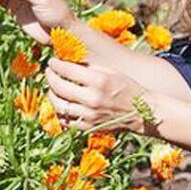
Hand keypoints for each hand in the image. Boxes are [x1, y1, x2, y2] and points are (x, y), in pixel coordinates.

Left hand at [44, 57, 160, 132]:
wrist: (141, 112)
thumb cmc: (126, 88)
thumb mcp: (111, 71)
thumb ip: (89, 68)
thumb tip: (67, 62)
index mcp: (99, 81)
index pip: (68, 70)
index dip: (56, 65)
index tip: (52, 62)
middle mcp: (92, 99)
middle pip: (59, 87)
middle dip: (50, 77)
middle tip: (49, 73)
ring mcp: (89, 115)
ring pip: (58, 105)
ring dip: (51, 94)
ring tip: (52, 88)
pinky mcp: (88, 127)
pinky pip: (65, 120)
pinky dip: (59, 111)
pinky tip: (60, 103)